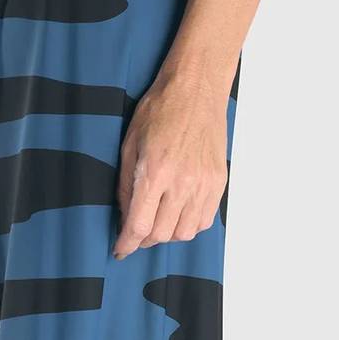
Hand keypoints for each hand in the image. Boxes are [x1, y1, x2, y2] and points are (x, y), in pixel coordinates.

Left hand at [114, 74, 229, 258]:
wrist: (196, 89)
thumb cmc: (160, 110)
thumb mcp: (130, 145)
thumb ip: (126, 186)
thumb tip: (126, 218)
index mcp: (155, 172)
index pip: (139, 225)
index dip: (127, 244)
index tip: (120, 250)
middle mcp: (182, 182)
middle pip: (161, 234)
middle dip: (144, 239)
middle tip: (137, 232)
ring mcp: (204, 184)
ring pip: (184, 233)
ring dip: (167, 234)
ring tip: (158, 221)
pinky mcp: (218, 182)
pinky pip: (204, 221)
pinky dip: (189, 225)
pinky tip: (179, 213)